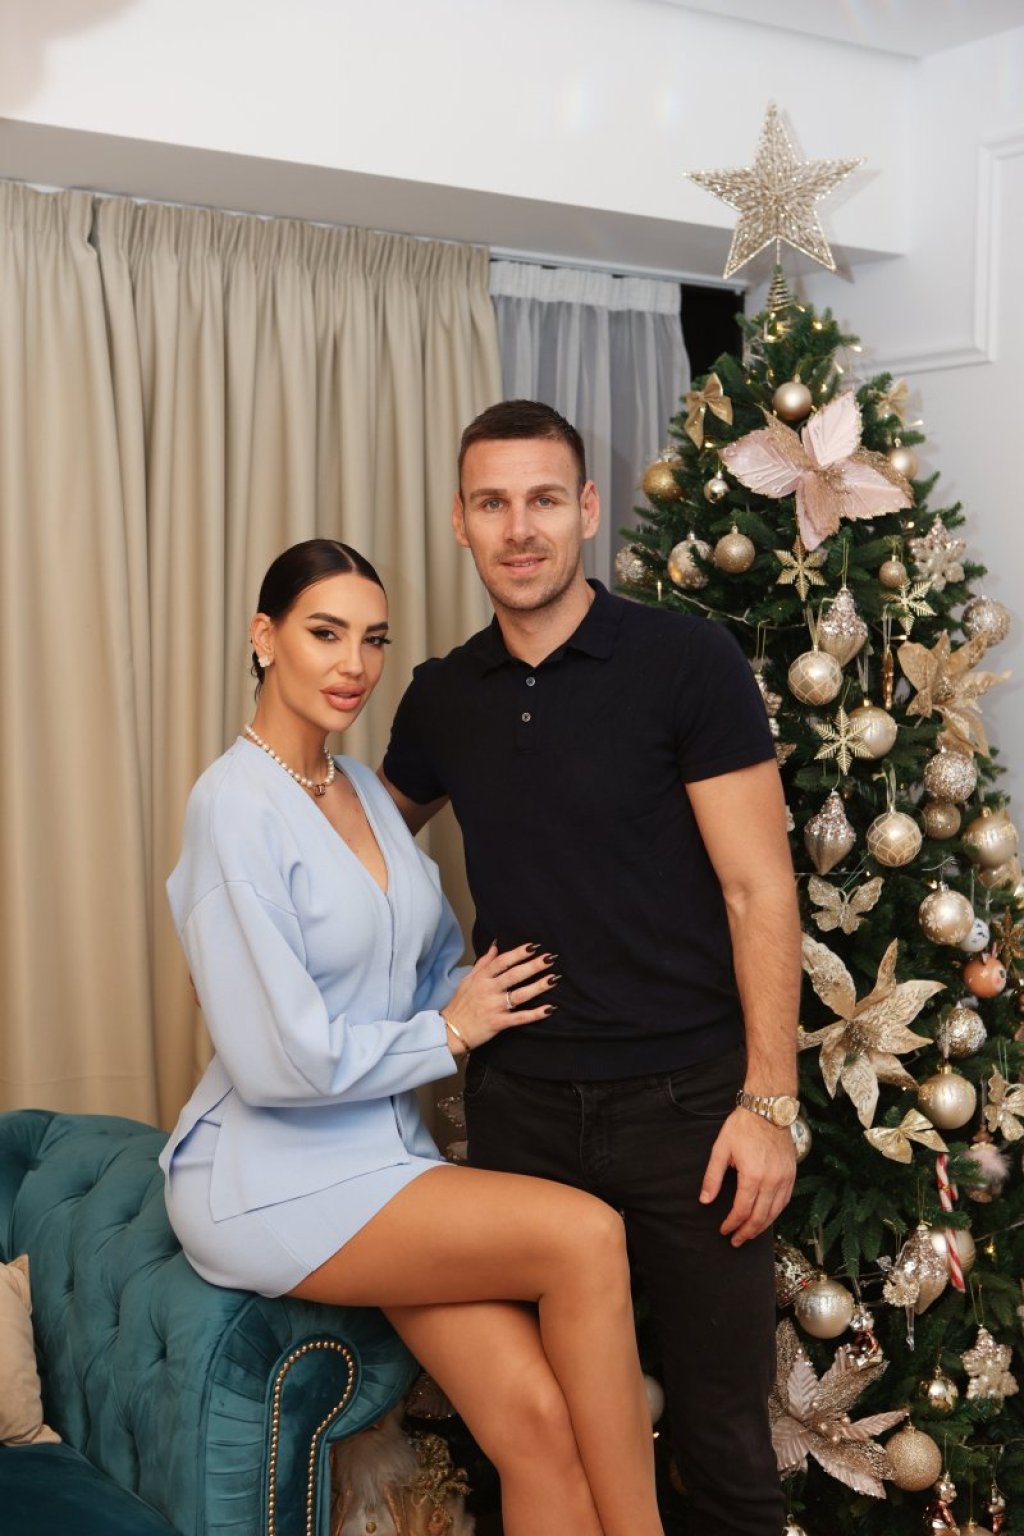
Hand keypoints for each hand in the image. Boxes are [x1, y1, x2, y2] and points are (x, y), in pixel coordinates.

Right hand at [442, 942, 557, 1052]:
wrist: (451, 1030)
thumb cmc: (460, 1004)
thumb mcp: (468, 979)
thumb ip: (483, 963)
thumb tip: (495, 946)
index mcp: (482, 978)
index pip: (502, 962)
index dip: (518, 953)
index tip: (533, 946)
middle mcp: (489, 990)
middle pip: (514, 975)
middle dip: (533, 966)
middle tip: (550, 958)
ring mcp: (494, 1007)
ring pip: (520, 995)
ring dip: (538, 987)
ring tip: (553, 978)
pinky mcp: (499, 1023)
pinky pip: (520, 1018)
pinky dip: (535, 1014)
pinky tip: (549, 1008)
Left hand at [700, 1108, 795, 1246]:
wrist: (768, 1110)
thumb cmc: (743, 1127)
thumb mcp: (721, 1149)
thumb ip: (712, 1177)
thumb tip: (705, 1200)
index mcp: (752, 1176)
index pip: (742, 1210)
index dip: (732, 1224)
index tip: (724, 1230)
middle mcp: (771, 1181)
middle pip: (759, 1217)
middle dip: (746, 1232)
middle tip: (736, 1241)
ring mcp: (784, 1179)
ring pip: (774, 1213)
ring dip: (761, 1227)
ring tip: (749, 1234)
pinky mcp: (792, 1175)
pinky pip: (785, 1202)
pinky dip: (775, 1214)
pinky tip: (766, 1218)